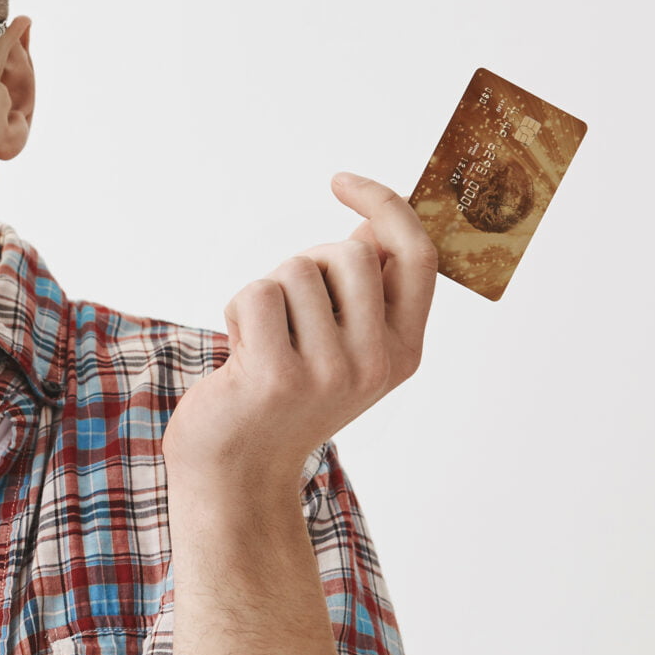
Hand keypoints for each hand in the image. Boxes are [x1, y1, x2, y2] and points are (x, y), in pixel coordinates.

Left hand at [163, 171, 437, 485]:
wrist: (238, 472)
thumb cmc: (284, 396)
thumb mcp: (340, 346)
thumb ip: (363, 292)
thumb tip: (370, 225)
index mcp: (404, 351)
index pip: (416, 255)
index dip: (386, 206)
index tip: (342, 182)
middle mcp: (377, 363)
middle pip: (349, 253)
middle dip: (305, 262)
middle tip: (287, 312)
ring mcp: (331, 372)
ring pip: (295, 271)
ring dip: (267, 293)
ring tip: (263, 342)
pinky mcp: (279, 376)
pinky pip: (257, 294)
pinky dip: (238, 311)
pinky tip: (239, 353)